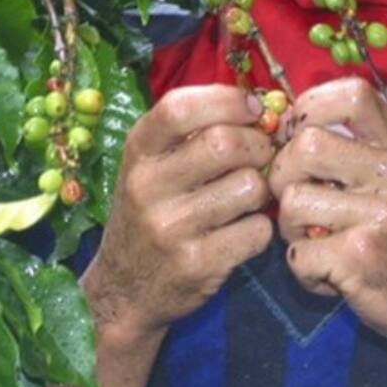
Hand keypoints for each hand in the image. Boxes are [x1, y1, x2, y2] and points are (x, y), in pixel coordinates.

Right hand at [77, 85, 273, 386]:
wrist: (123, 286)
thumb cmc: (148, 210)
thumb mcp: (150, 165)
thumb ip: (191, 133)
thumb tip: (259, 107)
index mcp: (136, 151)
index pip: (178, 107)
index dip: (227, 100)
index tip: (255, 108)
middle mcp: (146, 185)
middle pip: (223, 143)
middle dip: (258, 144)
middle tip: (263, 155)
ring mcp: (170, 227)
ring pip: (248, 187)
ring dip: (262, 189)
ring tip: (249, 196)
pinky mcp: (197, 264)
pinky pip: (256, 231)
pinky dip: (261, 228)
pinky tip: (243, 230)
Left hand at [271, 77, 386, 386]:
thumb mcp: (386, 174)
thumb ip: (345, 142)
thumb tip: (274, 119)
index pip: (352, 94)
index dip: (309, 107)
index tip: (296, 134)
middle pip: (306, 144)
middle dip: (282, 174)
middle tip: (295, 199)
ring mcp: (382, 214)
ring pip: (291, 199)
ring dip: (288, 226)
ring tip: (314, 239)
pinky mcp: (362, 256)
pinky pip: (296, 250)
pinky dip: (301, 267)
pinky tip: (327, 271)